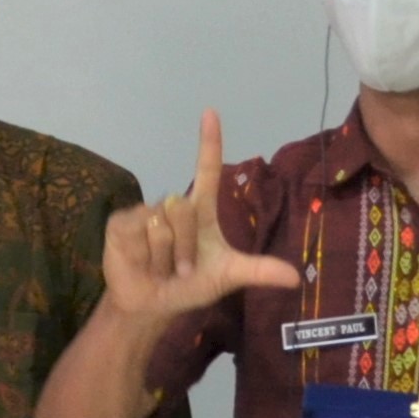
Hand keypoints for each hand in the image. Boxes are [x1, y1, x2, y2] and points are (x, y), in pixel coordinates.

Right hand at [98, 112, 301, 325]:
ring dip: (164, 255)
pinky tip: (139, 262)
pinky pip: (137, 230)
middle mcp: (173, 206)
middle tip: (180, 269)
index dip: (209, 142)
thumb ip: (258, 272)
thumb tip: (296, 278)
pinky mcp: (121, 224)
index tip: (211, 112)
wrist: (153, 305)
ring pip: (160, 223)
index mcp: (200, 211)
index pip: (208, 169)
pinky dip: (143, 254)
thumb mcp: (227, 277)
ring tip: (159, 268)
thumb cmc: (190, 286)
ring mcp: (145, 212)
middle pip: (182, 208)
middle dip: (183, 246)